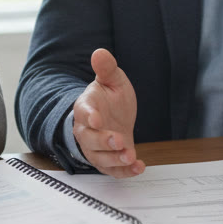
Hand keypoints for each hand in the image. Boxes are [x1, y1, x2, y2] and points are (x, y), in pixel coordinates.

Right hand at [72, 48, 143, 176]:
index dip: (89, 116)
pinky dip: (125, 172)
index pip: (83, 112)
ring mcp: (96, 148)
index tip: (97, 118)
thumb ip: (107, 69)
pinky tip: (139, 167)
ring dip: (114, 159)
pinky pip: (113, 170)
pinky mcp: (108, 161)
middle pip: (90, 139)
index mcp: (86, 108)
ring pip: (100, 158)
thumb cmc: (110, 98)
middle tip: (118, 140)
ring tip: (130, 157)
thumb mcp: (112, 80)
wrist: (114, 117)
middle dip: (103, 141)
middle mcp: (87, 131)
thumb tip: (100, 52)